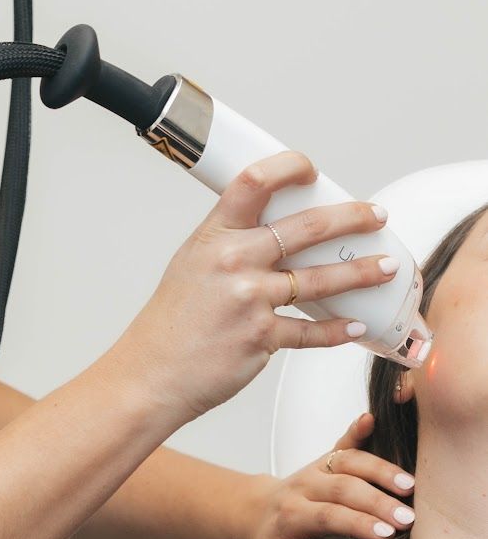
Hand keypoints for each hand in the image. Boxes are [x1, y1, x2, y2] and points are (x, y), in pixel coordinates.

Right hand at [110, 150, 398, 428]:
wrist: (153, 370)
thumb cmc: (171, 321)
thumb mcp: (193, 264)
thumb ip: (231, 244)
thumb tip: (274, 231)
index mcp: (214, 236)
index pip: (254, 183)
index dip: (288, 168)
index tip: (311, 169)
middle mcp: (233, 260)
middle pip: (306, 226)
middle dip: (352, 218)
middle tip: (375, 215)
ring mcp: (250, 298)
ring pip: (321, 278)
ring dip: (362, 271)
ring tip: (386, 266)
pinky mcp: (263, 337)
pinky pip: (312, 331)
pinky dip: (338, 329)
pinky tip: (356, 323)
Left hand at [249, 412, 416, 538]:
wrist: (258, 513)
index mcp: (291, 515)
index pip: (326, 515)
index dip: (355, 522)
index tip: (385, 534)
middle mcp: (303, 486)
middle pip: (342, 487)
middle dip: (377, 502)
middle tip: (408, 519)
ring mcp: (316, 469)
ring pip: (348, 462)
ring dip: (380, 470)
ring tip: (410, 486)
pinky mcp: (325, 459)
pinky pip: (342, 442)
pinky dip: (356, 430)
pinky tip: (371, 419)